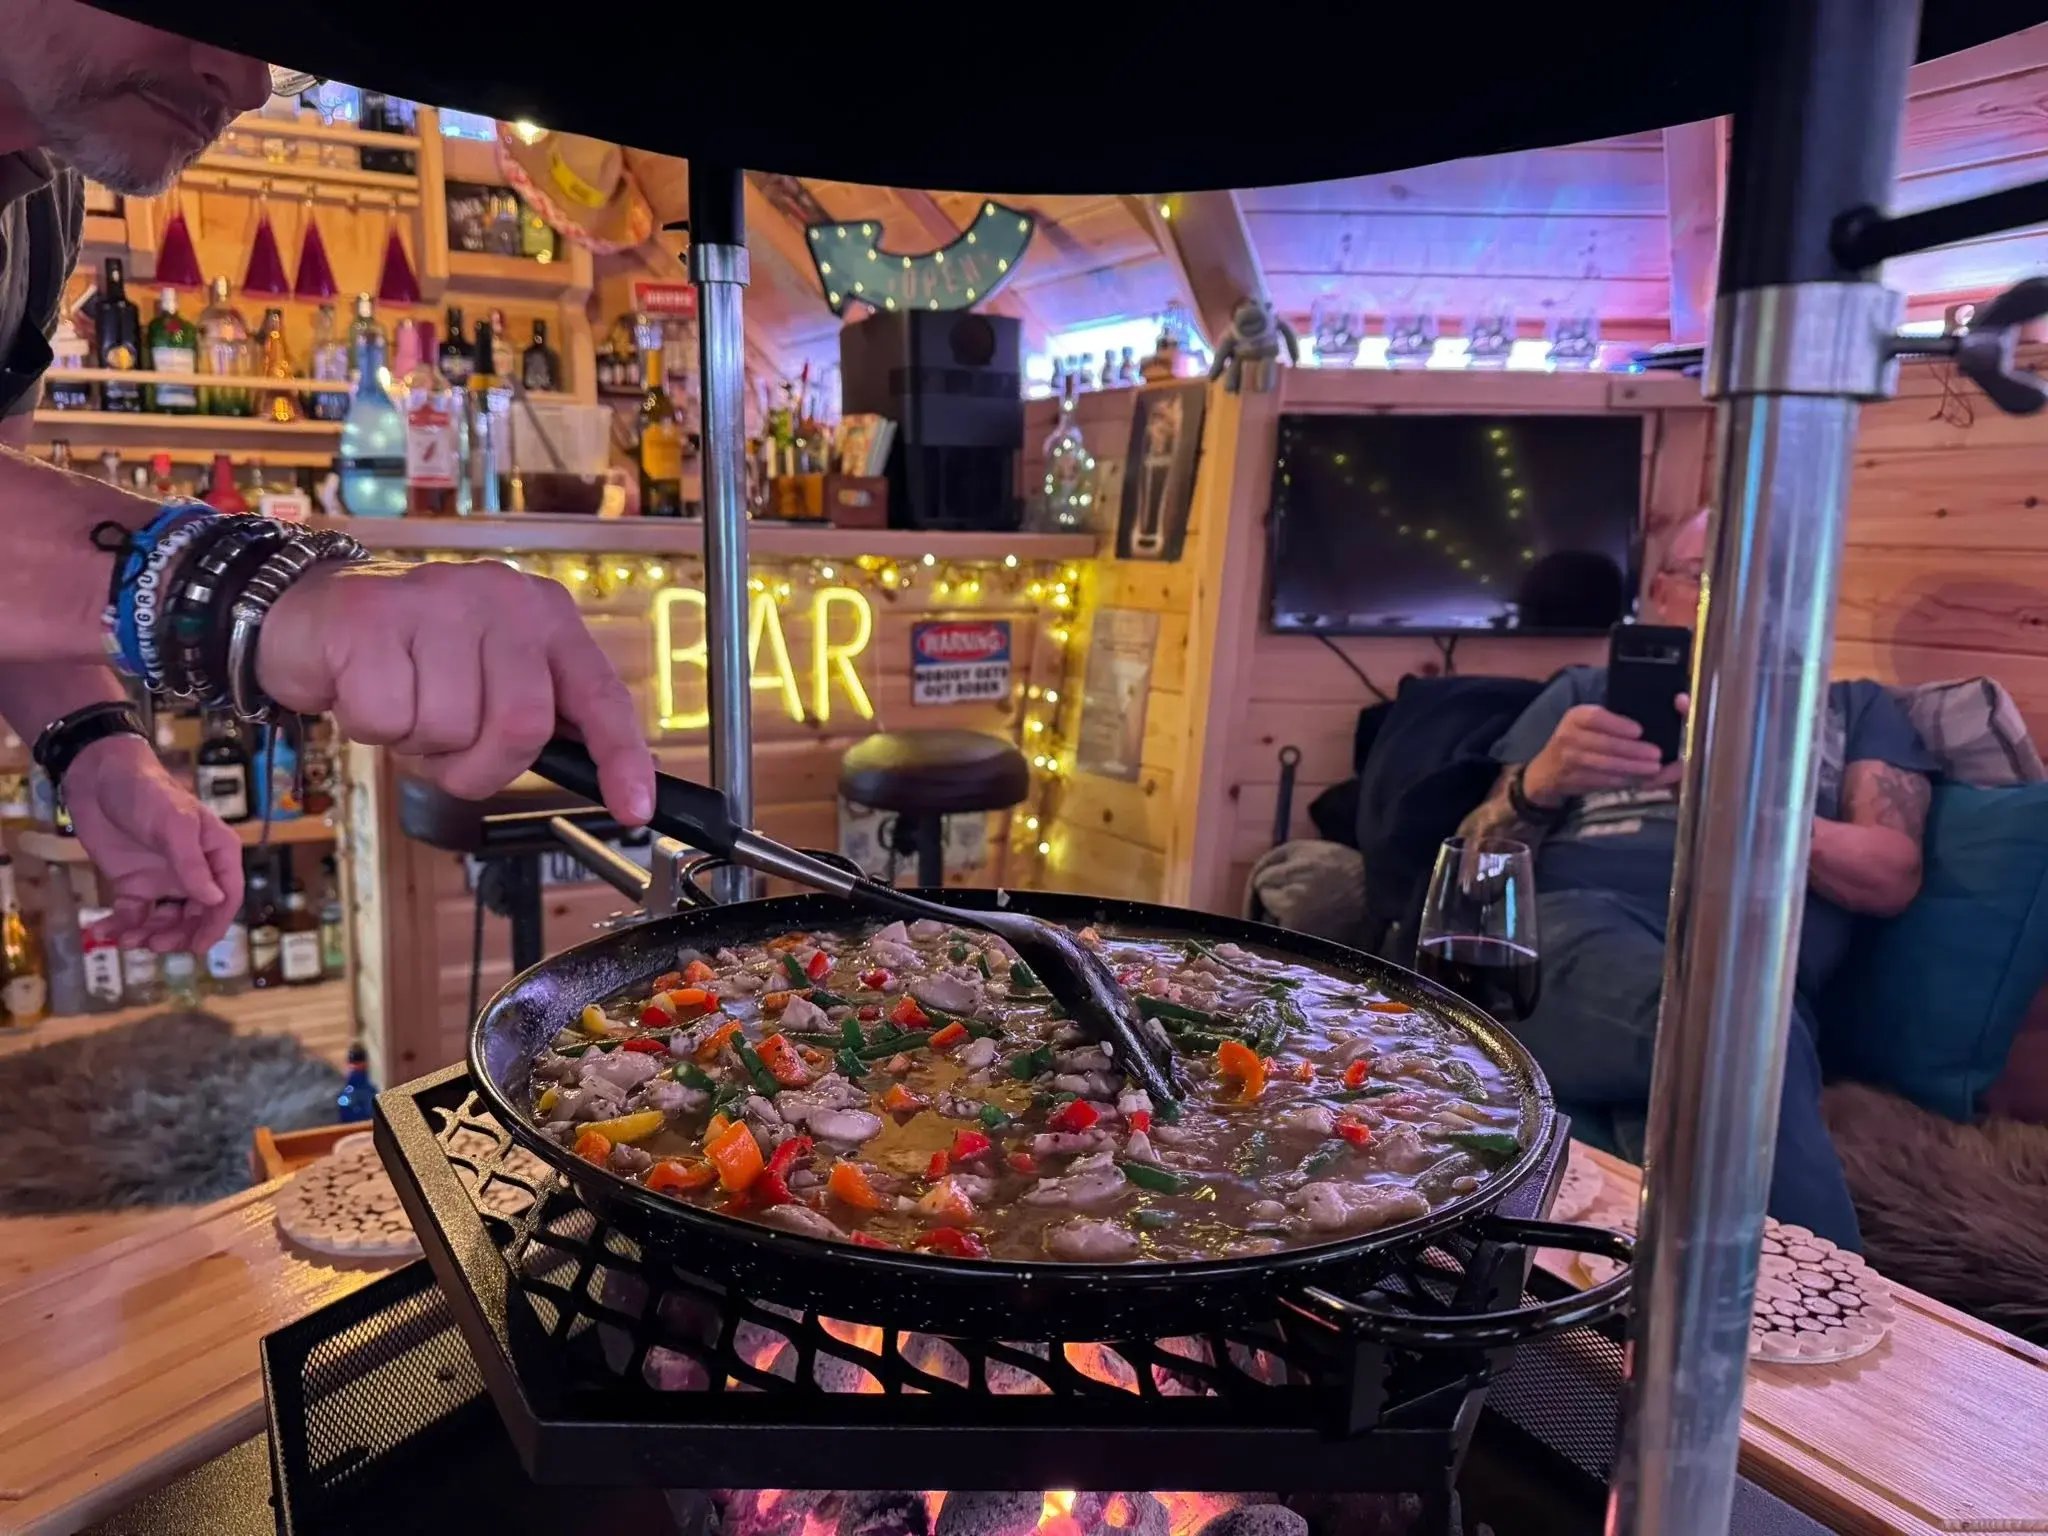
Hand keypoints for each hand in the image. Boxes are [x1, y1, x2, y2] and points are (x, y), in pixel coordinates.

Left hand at [64, 733, 243, 951]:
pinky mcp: (132, 882)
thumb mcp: (174, 826)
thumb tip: (216, 900)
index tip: (198, 948)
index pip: (227, 896)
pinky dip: (120, 927)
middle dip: (179, 934)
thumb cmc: (147, 794)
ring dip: (149, 935)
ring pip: (166, 920)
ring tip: (127, 940)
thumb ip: (193, 865)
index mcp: (216, 854)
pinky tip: (103, 933)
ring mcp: (163, 878)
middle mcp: (194, 870)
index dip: (216, 924)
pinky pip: (132, 913)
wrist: (98, 778)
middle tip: (155, 945)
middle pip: (197, 915)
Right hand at [256, 560, 654, 824]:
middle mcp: (502, 599)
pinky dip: (369, 727)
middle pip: (522, 725)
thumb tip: (595, 774)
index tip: (634, 808)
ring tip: (402, 702)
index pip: (601, 695)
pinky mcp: (373, 617)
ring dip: (417, 743)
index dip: (622, 757)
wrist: (310, 611)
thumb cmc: (412, 658)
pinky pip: (386, 719)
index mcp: (545, 618)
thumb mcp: (490, 676)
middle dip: (480, 764)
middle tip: (445, 749)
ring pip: (449, 728)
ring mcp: (438, 600)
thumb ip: (538, 715)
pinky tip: (362, 688)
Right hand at [1523, 700, 1685, 805]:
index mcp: (1575, 717)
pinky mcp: (1573, 780)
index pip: (1596, 717)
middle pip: (1604, 744)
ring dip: (1632, 767)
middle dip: (1633, 751)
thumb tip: (1645, 730)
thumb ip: (1610, 723)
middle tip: (1656, 755)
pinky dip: (1622, 780)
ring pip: (1605, 764)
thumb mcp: (1586, 723)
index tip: (1639, 731)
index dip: (1618, 725)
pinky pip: (1602, 780)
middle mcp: (1568, 736)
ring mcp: (1569, 760)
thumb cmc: (1577, 740)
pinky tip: (1638, 779)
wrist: (1546, 769)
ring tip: (1653, 768)